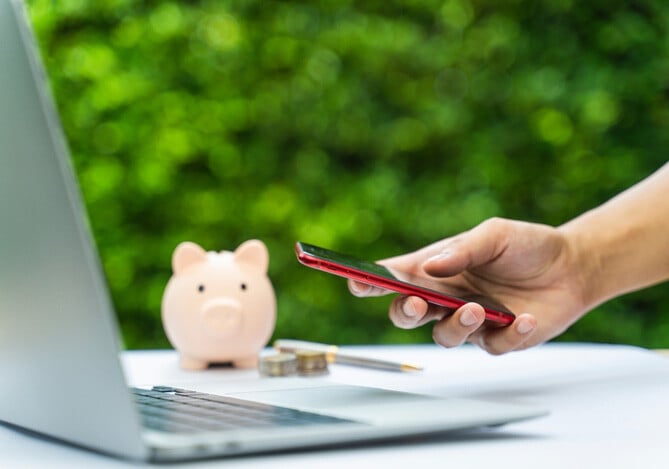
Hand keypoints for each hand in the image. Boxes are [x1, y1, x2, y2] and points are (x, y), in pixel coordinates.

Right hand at [348, 218, 589, 354]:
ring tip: (476, 309)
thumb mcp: (494, 234)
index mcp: (435, 269)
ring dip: (454, 325)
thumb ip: (462, 250)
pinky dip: (506, 334)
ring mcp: (470, 322)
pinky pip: (491, 346)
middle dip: (403, 311)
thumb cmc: (526, 245)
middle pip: (405, 314)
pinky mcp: (498, 340)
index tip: (353, 281)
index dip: (368, 281)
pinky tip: (522, 318)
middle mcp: (445, 298)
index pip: (393, 277)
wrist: (572, 266)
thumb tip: (429, 267)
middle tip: (414, 302)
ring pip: (443, 335)